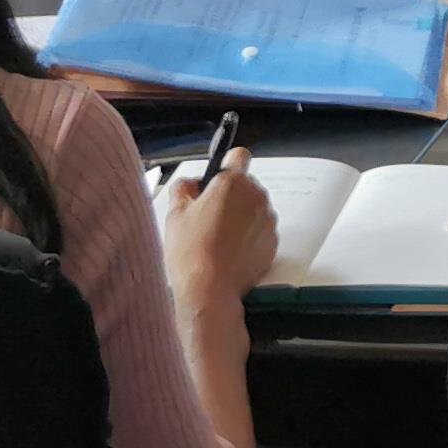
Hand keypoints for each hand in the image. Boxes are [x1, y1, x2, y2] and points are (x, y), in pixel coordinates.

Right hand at [158, 147, 277, 324]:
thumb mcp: (175, 214)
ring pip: (253, 210)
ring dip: (241, 219)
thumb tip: (191, 184)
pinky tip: (230, 253)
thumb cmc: (191, 252)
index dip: (227, 165)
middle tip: (208, 218)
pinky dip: (249, 239)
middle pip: (245, 187)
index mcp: (232, 182)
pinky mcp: (273, 243)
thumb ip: (184, 188)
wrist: (209, 291)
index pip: (238, 156)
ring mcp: (267, 220)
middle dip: (230, 198)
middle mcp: (255, 196)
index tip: (219, 178)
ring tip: (218, 241)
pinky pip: (260, 232)